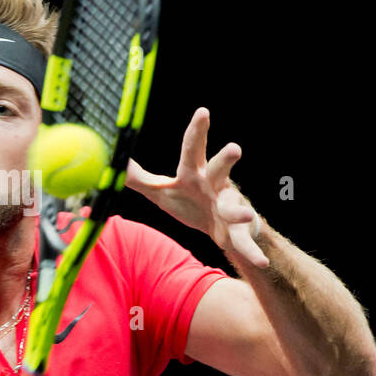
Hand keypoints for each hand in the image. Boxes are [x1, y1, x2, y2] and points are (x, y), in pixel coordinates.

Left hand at [124, 107, 269, 267]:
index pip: (193, 149)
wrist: (219, 230)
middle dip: (226, 160)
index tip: (203, 112)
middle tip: (235, 148)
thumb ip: (138, 178)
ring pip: (236, 206)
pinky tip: (262, 263)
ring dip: (240, 210)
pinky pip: (245, 243)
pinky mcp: (238, 232)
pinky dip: (253, 253)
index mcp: (194, 174)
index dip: (198, 131)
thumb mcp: (161, 191)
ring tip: (246, 214)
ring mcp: (229, 207)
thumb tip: (114, 163)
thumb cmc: (191, 203)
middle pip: (219, 169)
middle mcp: (215, 185)